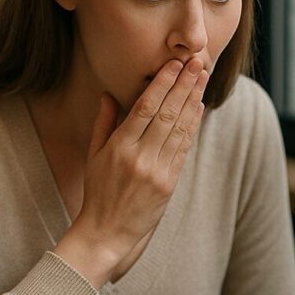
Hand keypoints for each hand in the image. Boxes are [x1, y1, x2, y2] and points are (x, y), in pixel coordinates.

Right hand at [56, 58, 208, 285]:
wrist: (108, 232)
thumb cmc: (98, 191)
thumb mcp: (93, 155)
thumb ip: (104, 122)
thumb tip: (109, 93)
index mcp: (119, 148)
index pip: (145, 107)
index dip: (162, 83)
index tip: (174, 64)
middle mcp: (140, 157)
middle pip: (167, 113)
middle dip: (184, 85)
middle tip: (196, 62)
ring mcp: (158, 171)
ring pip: (180, 128)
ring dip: (193, 100)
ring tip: (201, 78)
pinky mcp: (170, 183)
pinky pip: (184, 148)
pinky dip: (192, 125)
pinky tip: (198, 107)